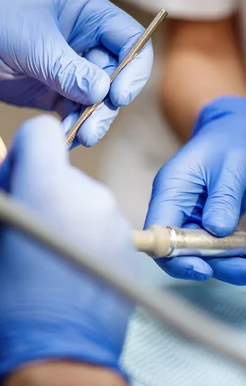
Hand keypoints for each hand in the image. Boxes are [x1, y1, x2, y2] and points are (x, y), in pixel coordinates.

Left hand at [0, 0, 152, 147]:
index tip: (117, 95)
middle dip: (108, 103)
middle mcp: (80, 42)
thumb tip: (100, 91)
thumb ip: (64, 66)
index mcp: (84, 15)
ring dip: (91, 119)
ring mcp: (64, 68)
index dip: (131, 68)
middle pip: (114, 75)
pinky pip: (70, 110)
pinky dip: (71, 125)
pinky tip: (65, 136)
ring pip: (93, 98)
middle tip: (92, 126)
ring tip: (78, 135)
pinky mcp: (47, 90)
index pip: (127, 40)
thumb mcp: (26, 38)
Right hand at [0, 115, 136, 383]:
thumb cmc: (5, 303)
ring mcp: (114, 224)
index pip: (39, 131)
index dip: (16, 155)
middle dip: (32, 193)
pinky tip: (61, 273)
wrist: (57, 357)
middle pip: (56, 171)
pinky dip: (77, 238)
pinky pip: (96, 226)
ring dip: (55, 218)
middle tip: (15, 236)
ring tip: (38, 261)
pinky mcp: (127, 250)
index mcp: (48, 185)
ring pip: (76, 200)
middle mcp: (90, 196)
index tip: (7, 191)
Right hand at [146, 96, 245, 283]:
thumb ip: (223, 197)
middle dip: (209, 263)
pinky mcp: (209, 221)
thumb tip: (216, 230)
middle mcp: (176, 207)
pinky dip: (233, 254)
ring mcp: (193, 216)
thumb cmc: (232, 139)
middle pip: (179, 248)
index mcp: (171, 189)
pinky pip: (217, 245)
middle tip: (242, 269)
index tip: (202, 269)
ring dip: (225, 263)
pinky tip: (244, 255)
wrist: (236, 128)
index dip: (173, 255)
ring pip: (200, 251)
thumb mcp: (232, 165)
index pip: (159, 230)